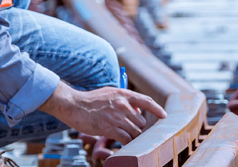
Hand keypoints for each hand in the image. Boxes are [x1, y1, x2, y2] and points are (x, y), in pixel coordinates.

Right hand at [38, 83, 167, 141]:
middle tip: (130, 130)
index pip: (146, 101)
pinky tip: (121, 142)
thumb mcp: (109, 93)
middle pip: (141, 122)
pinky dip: (127, 143)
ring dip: (132, 136)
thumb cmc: (90, 100)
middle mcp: (123, 105)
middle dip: (138, 128)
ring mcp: (117, 117)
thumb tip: (137, 110)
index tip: (164, 116)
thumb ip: (124, 99)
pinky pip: (126, 139)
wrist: (73, 105)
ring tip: (124, 136)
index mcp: (123, 94)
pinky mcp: (109, 128)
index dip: (157, 109)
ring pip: (135, 132)